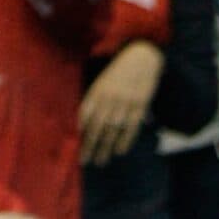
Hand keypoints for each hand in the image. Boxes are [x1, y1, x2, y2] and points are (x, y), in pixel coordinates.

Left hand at [79, 41, 164, 165]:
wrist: (142, 57)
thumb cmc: (120, 71)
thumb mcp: (103, 80)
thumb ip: (95, 99)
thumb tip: (85, 123)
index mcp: (97, 91)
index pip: (85, 115)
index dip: (80, 131)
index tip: (76, 144)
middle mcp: (109, 99)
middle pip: (97, 127)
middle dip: (90, 146)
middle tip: (85, 161)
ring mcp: (125, 103)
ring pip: (113, 130)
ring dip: (106, 147)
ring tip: (100, 161)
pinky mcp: (139, 106)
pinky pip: (131, 127)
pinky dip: (125, 140)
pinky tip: (119, 151)